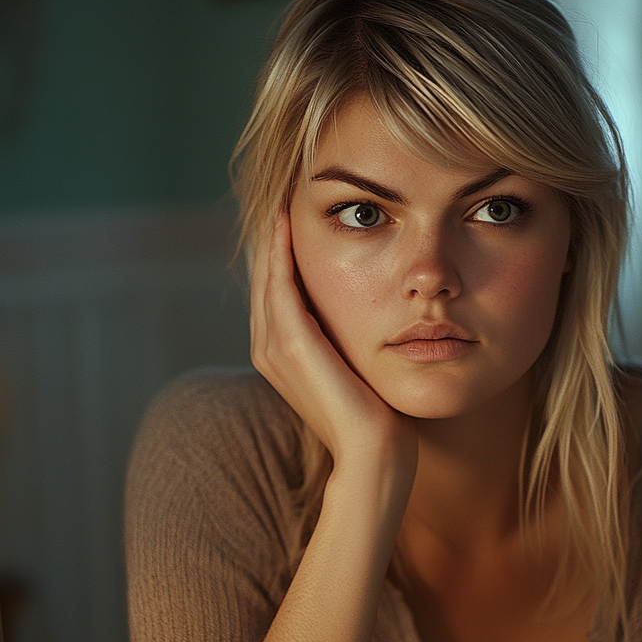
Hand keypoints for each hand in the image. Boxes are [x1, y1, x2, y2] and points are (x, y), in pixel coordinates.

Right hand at [250, 213, 417, 475]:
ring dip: (271, 235)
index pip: (276, 288)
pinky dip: (279, 251)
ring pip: (266, 275)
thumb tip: (362, 311)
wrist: (376, 452)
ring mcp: (274, 347)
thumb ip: (343, 339)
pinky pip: (278, 284)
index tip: (296, 211)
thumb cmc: (377, 414)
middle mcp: (267, 348)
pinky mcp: (289, 344)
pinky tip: (285, 220)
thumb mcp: (355, 366)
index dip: (282, 250)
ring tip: (281, 194)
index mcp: (281, 353)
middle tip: (283, 189)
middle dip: (273, 235)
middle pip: (265, 276)